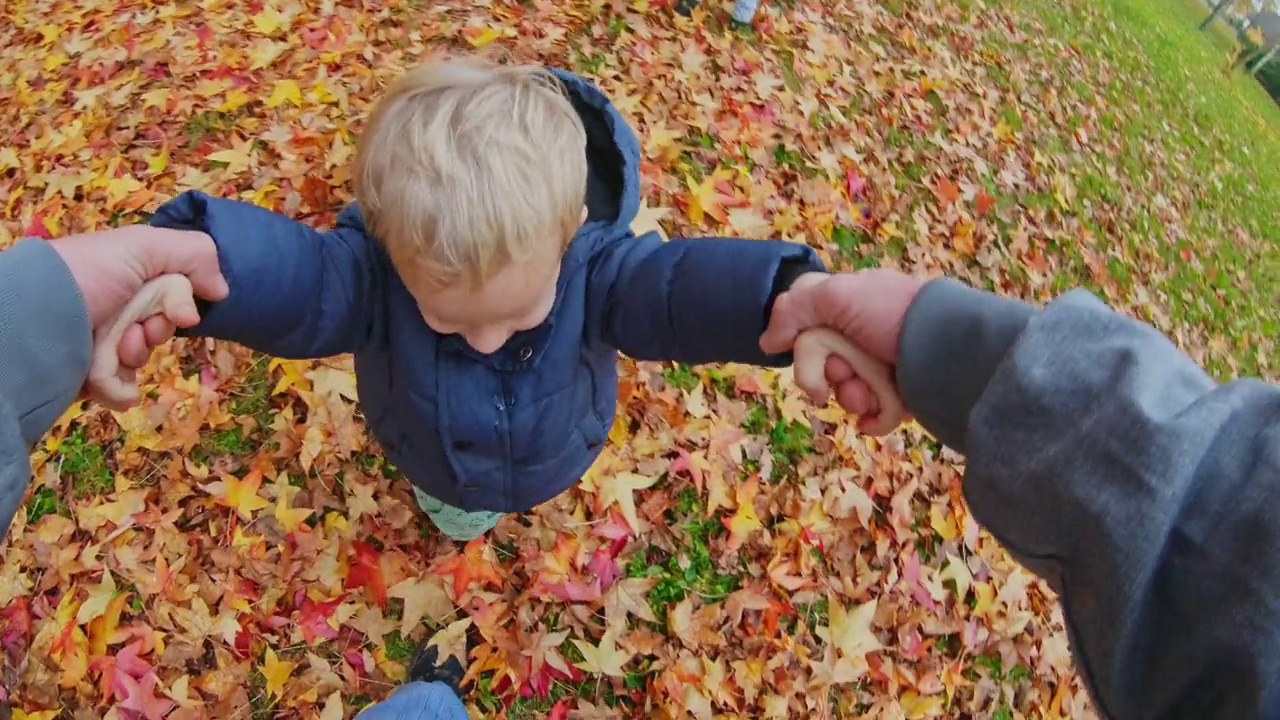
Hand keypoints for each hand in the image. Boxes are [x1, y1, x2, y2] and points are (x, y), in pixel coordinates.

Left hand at [49, 226, 226, 393]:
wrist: (30, 322)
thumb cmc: (86, 276)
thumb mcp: (142, 247)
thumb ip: (194, 255)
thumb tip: (221, 291)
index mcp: (122, 274)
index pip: (172, 291)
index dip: (180, 302)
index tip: (178, 308)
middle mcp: (111, 306)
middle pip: (161, 327)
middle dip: (157, 329)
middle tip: (139, 326)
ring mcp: (97, 343)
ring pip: (142, 360)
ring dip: (136, 355)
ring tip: (115, 347)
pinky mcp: (86, 377)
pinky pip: (121, 390)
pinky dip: (119, 387)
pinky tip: (104, 375)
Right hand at [761, 269, 923, 414]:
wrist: (952, 351)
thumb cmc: (893, 314)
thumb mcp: (839, 295)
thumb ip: (796, 308)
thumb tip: (768, 343)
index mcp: (854, 305)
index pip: (810, 325)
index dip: (803, 341)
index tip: (799, 344)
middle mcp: (867, 336)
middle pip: (824, 363)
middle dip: (829, 372)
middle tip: (844, 370)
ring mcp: (885, 368)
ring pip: (846, 392)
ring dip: (851, 395)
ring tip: (868, 394)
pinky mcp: (902, 397)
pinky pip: (873, 414)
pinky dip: (873, 416)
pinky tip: (876, 414)